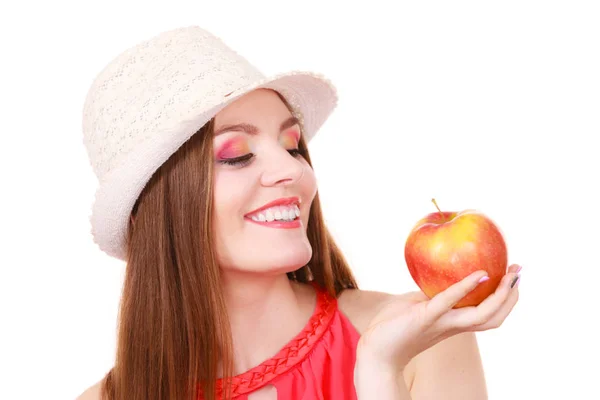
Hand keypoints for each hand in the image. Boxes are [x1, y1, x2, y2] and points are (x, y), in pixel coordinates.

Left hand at [357, 264, 520, 371]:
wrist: (375, 350)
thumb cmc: (392, 327)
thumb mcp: (417, 305)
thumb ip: (432, 294)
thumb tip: (440, 273)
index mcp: (453, 323)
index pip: (487, 313)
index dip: (504, 298)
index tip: (512, 277)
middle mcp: (453, 325)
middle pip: (494, 316)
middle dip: (511, 296)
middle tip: (519, 272)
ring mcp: (441, 323)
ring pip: (482, 315)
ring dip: (500, 295)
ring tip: (509, 275)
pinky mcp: (425, 317)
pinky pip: (448, 302)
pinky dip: (465, 287)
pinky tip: (479, 274)